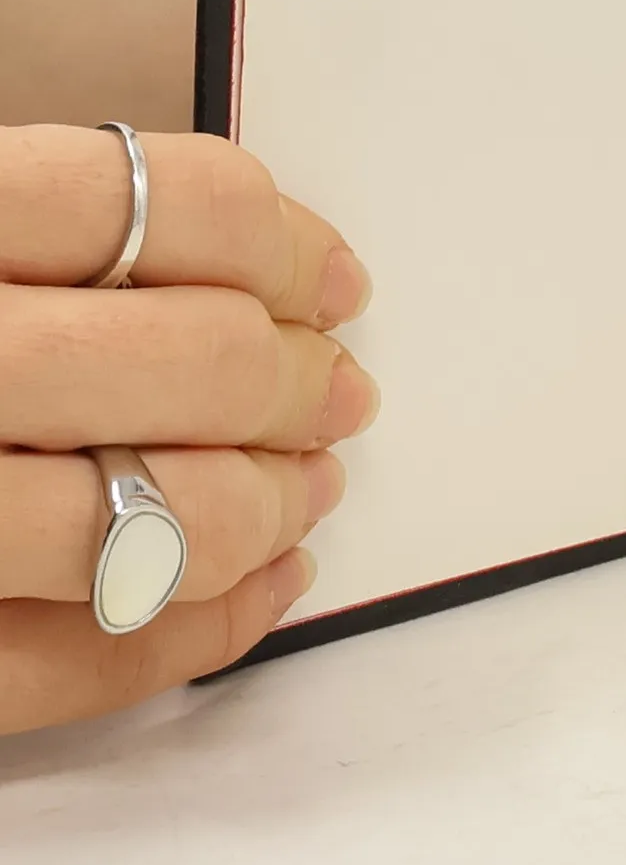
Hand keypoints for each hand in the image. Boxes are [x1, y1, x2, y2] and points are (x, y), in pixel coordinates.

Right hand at [0, 126, 376, 734]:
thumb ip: (49, 228)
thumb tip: (266, 261)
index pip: (168, 200)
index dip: (286, 242)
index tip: (333, 282)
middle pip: (194, 359)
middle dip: (299, 385)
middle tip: (338, 394)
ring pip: (152, 522)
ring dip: (266, 509)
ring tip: (304, 492)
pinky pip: (71, 664)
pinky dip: (192, 632)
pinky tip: (259, 589)